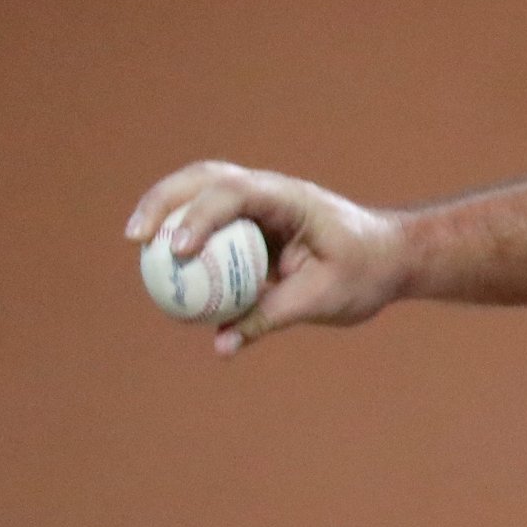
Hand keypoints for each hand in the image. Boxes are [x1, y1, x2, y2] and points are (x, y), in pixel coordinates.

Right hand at [126, 162, 407, 355]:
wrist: (391, 258)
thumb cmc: (365, 273)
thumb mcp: (323, 299)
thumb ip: (270, 317)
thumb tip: (221, 345)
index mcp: (290, 199)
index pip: (234, 195)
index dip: (200, 218)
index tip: (178, 251)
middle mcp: (269, 192)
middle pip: (204, 180)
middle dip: (164, 202)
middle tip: (135, 238)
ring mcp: (259, 204)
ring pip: (200, 193)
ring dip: (165, 210)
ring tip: (135, 241)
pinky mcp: (252, 223)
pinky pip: (211, 224)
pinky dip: (184, 235)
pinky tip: (161, 264)